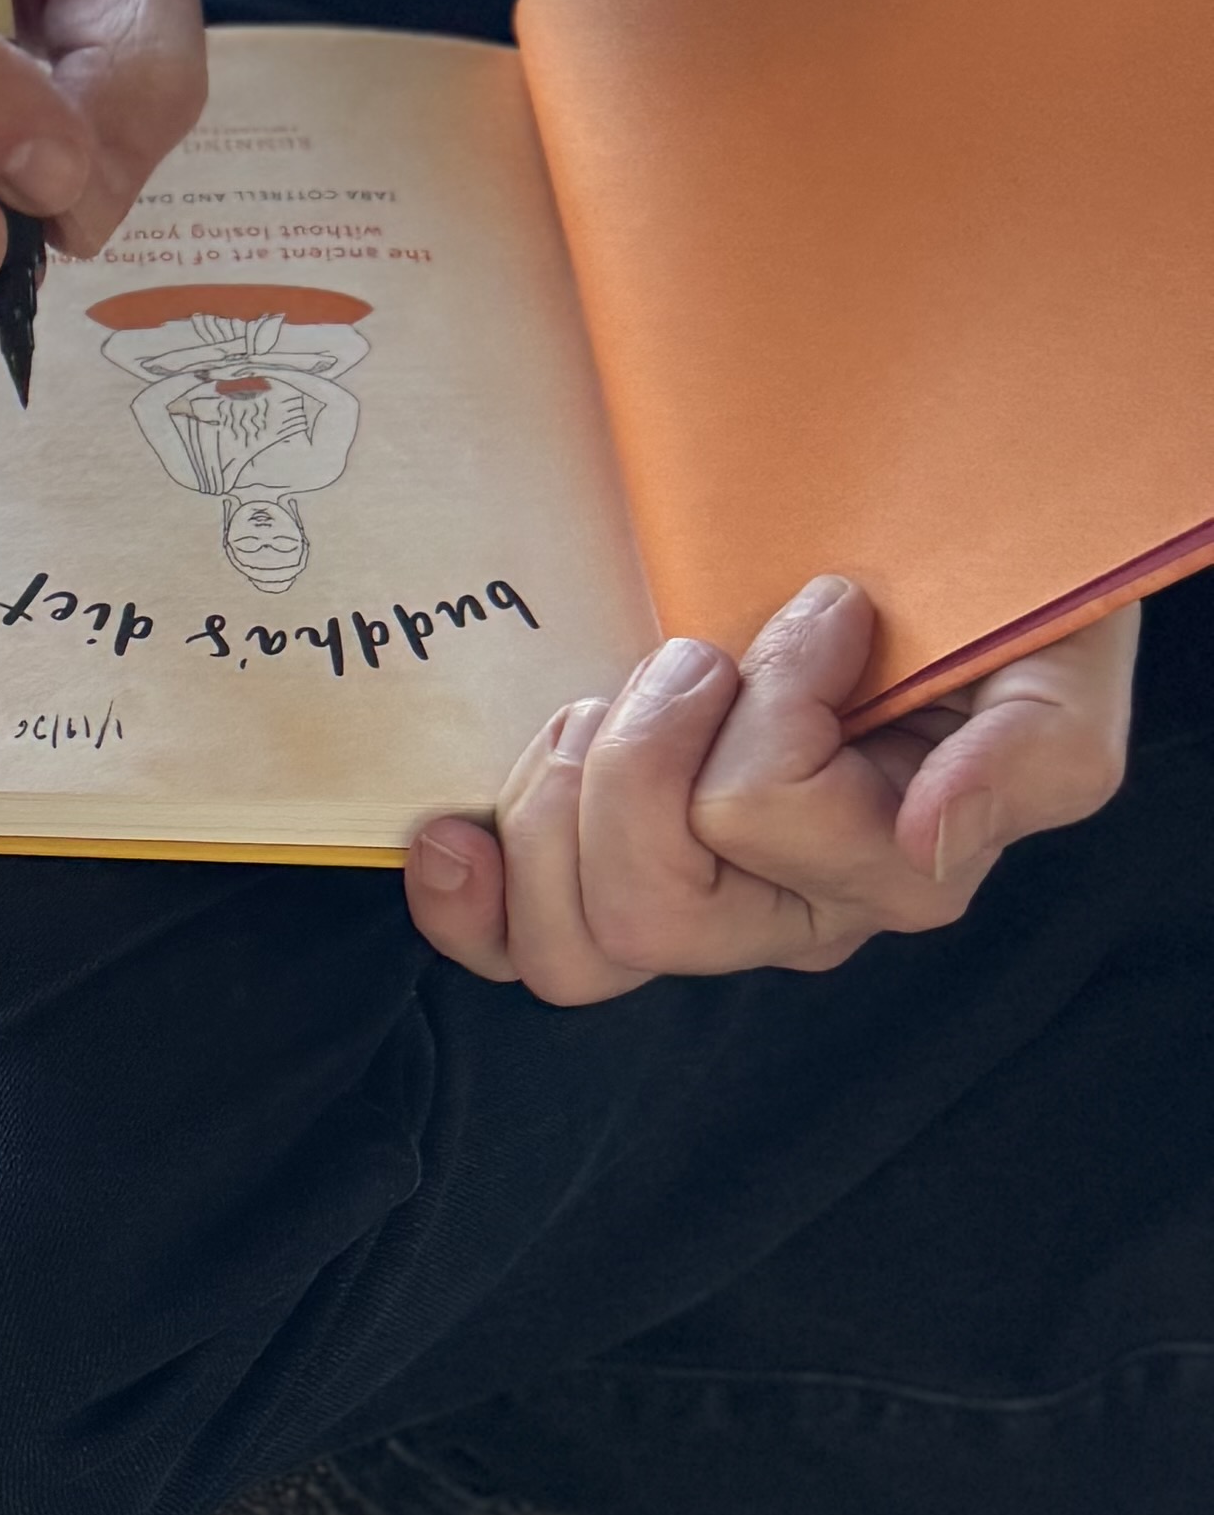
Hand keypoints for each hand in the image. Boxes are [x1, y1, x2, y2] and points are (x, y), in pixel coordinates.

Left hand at [403, 575, 1136, 1004]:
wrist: (935, 565)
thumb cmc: (997, 607)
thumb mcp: (1062, 663)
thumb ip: (1031, 756)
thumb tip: (932, 839)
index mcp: (895, 868)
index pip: (762, 814)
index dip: (770, 697)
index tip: (829, 610)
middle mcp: (795, 913)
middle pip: (650, 916)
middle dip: (636, 759)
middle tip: (695, 658)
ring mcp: (698, 906)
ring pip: (575, 943)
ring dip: (563, 795)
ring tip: (622, 699)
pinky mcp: (609, 881)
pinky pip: (518, 949)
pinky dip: (471, 898)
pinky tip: (452, 837)